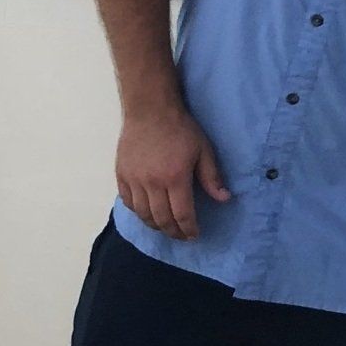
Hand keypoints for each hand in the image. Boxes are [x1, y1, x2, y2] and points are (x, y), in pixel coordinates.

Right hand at [116, 100, 230, 240]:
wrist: (150, 110)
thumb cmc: (180, 128)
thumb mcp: (203, 150)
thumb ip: (211, 176)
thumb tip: (224, 198)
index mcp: (175, 178)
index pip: (182, 214)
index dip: (189, 229)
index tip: (194, 235)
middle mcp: (152, 183)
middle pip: (162, 219)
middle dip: (174, 232)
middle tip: (182, 235)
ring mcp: (134, 180)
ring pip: (143, 214)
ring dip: (155, 225)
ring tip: (166, 227)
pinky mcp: (121, 175)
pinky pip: (128, 202)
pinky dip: (138, 212)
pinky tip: (147, 213)